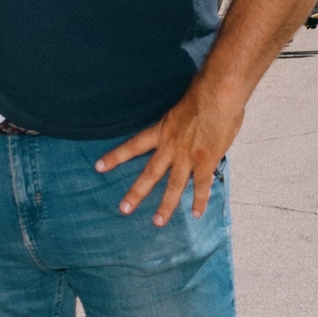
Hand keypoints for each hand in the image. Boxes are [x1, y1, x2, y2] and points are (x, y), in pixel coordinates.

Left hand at [94, 79, 244, 226]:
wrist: (218, 94)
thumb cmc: (205, 94)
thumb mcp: (182, 107)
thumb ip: (180, 122)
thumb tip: (187, 128)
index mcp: (162, 130)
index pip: (133, 145)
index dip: (115, 156)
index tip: (98, 167)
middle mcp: (170, 146)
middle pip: (149, 173)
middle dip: (136, 193)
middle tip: (123, 209)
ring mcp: (187, 156)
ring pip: (173, 185)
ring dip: (165, 205)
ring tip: (157, 222)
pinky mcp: (205, 161)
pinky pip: (201, 185)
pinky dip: (199, 200)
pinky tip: (195, 213)